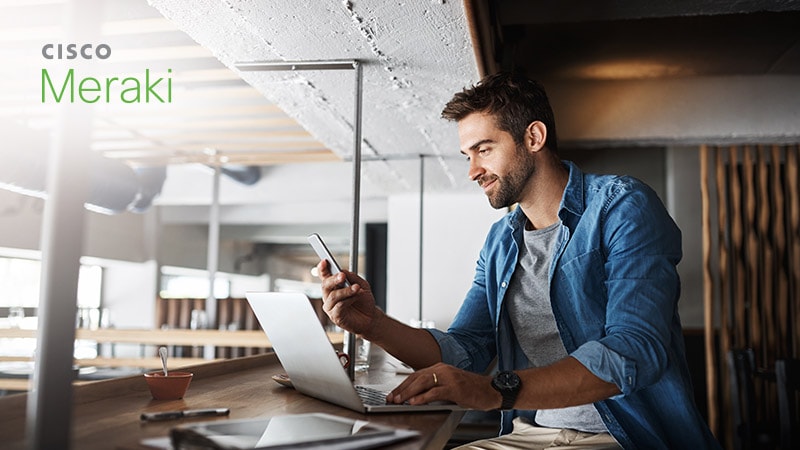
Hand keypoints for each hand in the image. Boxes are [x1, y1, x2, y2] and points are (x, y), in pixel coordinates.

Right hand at [318, 260, 380, 336]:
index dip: (323, 269)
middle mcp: (330, 296)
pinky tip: (356, 296)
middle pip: (325, 285)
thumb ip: (352, 277)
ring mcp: (331, 307)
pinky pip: (339, 306)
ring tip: (356, 288)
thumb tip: (343, 271)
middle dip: (334, 279)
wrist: (371, 318)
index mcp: (334, 286)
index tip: (325, 261)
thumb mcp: (362, 285)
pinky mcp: (335, 317)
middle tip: (342, 275)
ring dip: (346, 291)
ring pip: (333, 296)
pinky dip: (349, 300)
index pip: (325, 276)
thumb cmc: (364, 301)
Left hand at [386, 362, 501, 410]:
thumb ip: (434, 387)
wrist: (491, 390)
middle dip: (401, 389)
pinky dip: (422, 397)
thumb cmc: (471, 389)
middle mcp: (442, 370)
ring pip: (423, 383)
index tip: (393, 394)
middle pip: (416, 378)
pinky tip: (414, 402)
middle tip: (391, 398)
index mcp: (440, 368)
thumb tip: (415, 396)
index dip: (402, 385)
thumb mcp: (449, 385)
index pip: (416, 375)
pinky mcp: (455, 388)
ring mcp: (449, 378)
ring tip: (399, 400)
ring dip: (408, 393)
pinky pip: (435, 392)